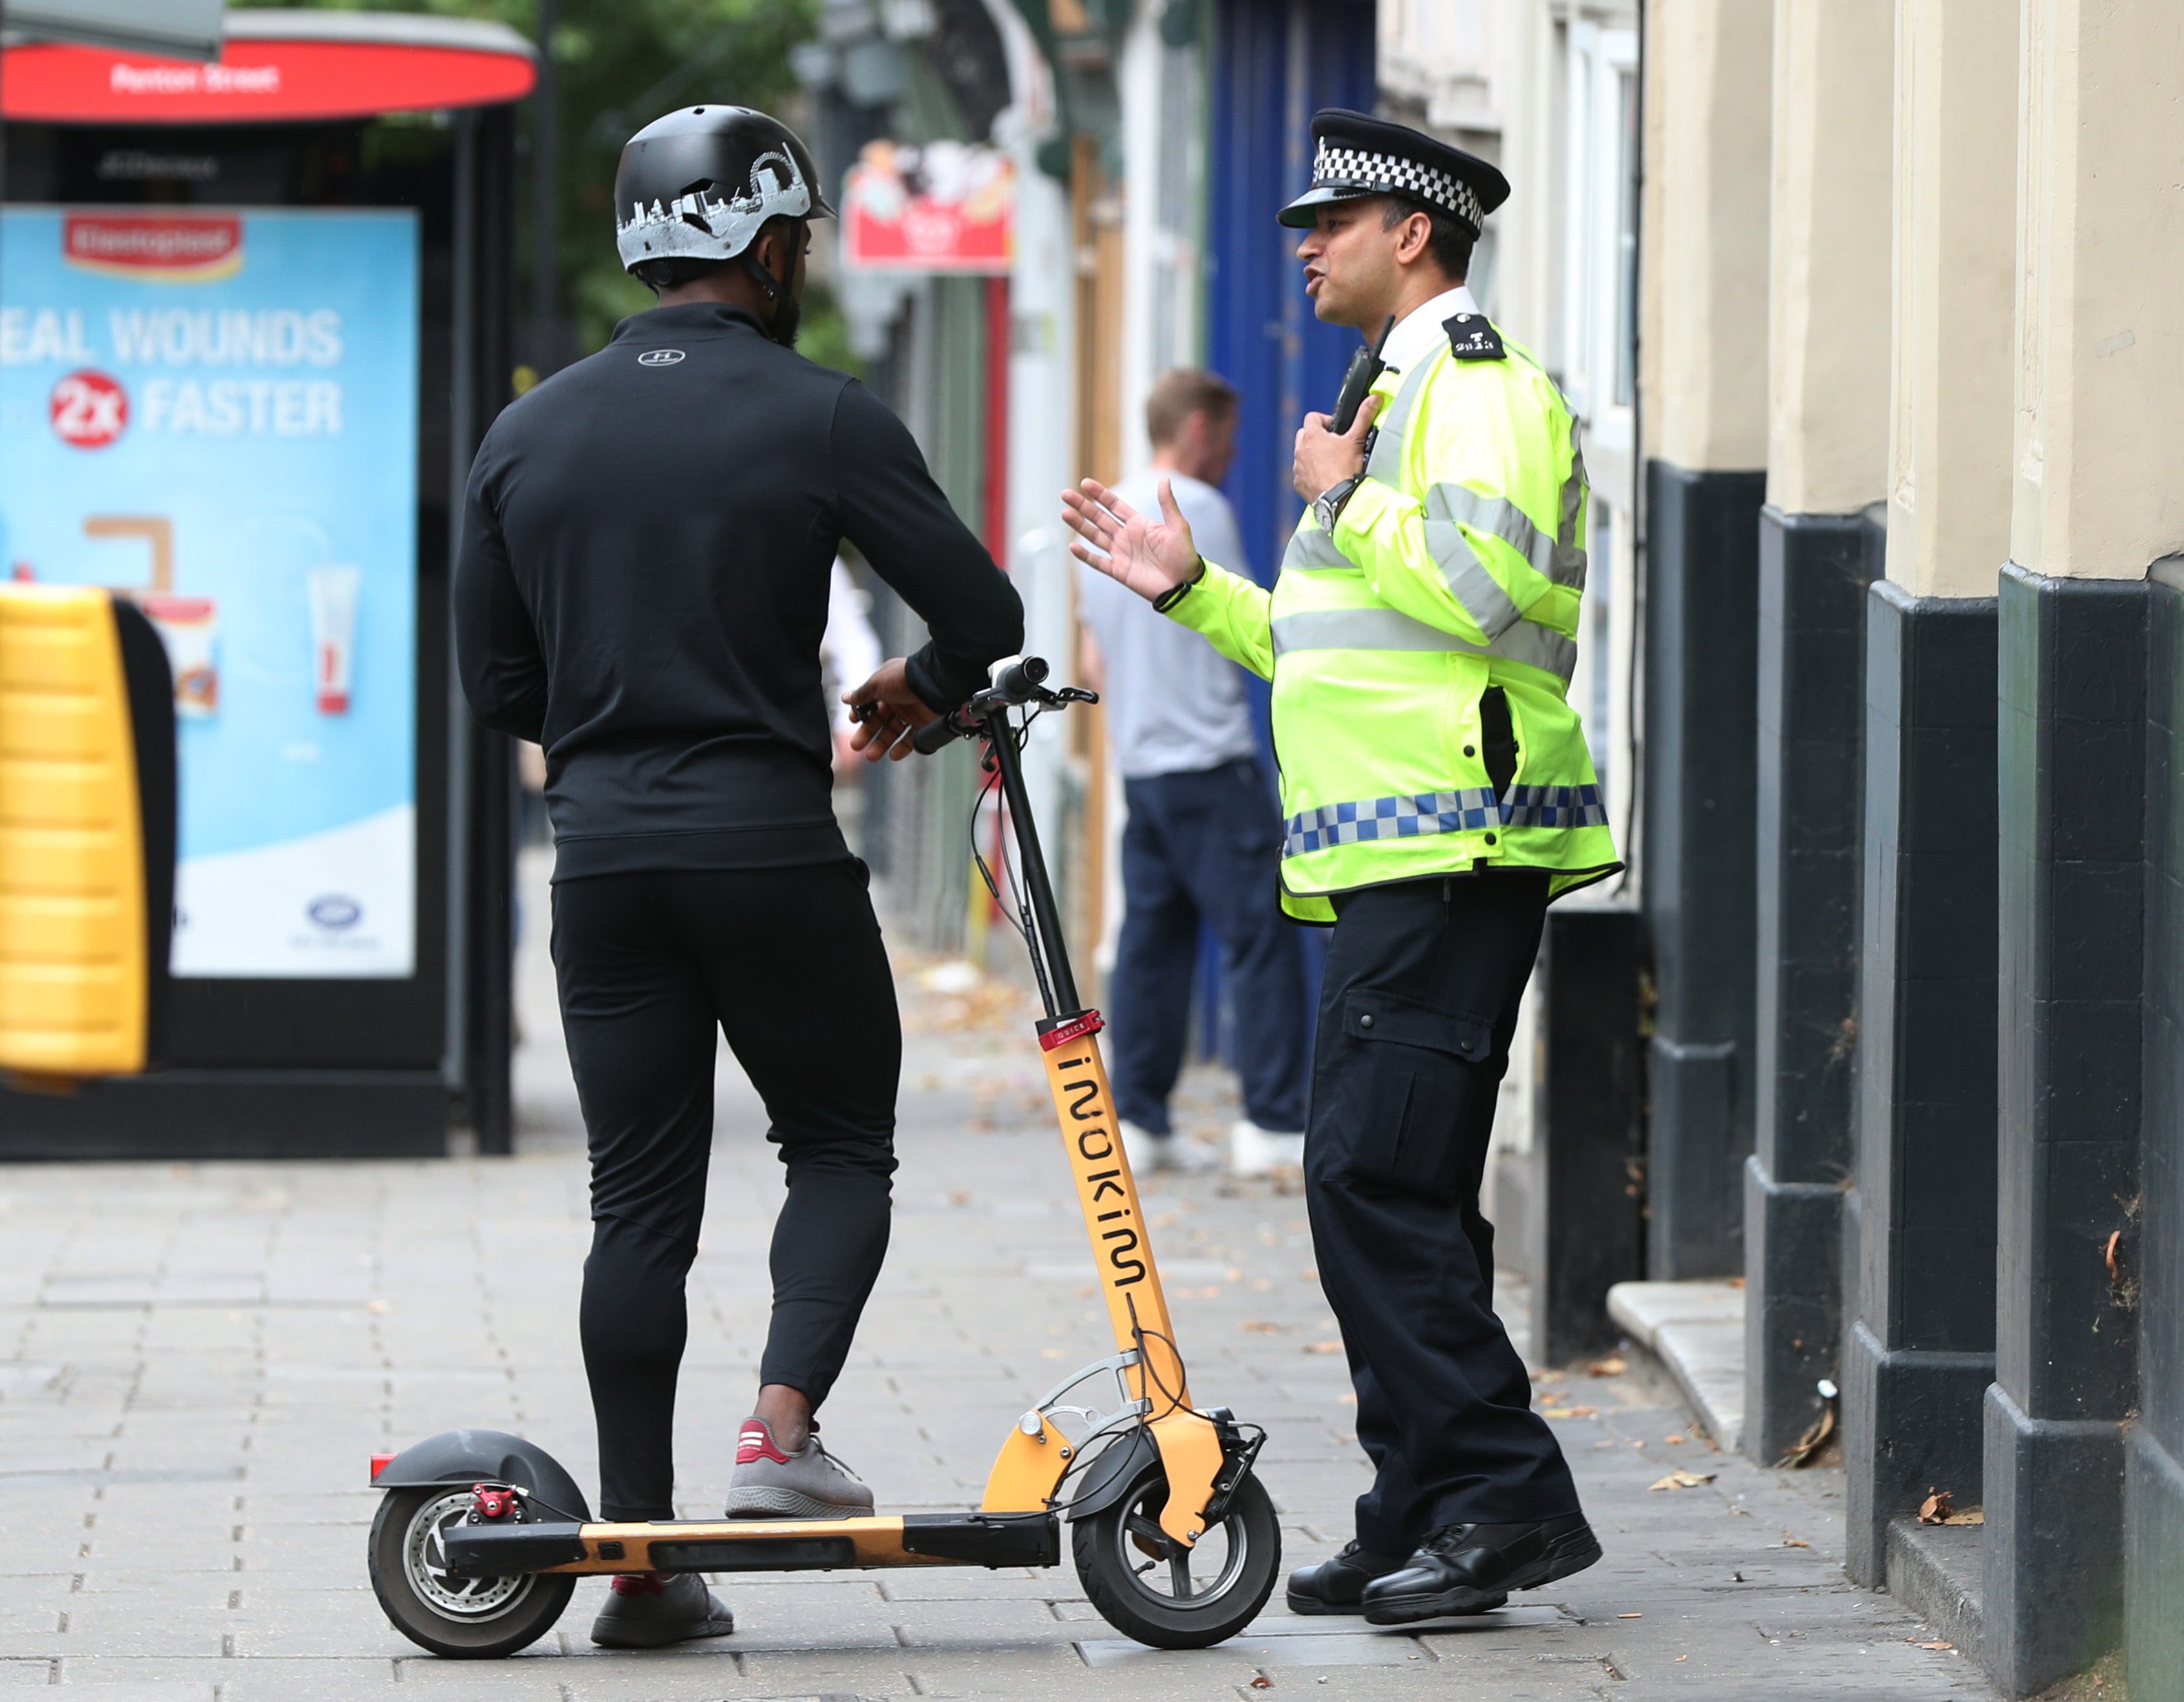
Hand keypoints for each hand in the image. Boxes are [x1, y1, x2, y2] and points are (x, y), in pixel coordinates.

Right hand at [844, 659, 938, 762]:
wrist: (934, 684)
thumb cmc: (904, 679)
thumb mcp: (876, 684)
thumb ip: (861, 694)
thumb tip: (846, 698)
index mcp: (887, 687)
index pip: (870, 703)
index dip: (861, 714)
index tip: (853, 722)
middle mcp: (899, 700)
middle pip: (879, 721)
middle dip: (867, 734)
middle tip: (856, 746)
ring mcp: (912, 712)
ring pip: (893, 732)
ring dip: (881, 744)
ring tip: (871, 755)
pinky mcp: (924, 724)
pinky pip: (911, 739)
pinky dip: (902, 748)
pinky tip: (892, 754)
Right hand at [1061, 477, 1198, 603]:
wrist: (1184, 585)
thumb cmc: (1184, 556)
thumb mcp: (1178, 527)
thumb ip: (1167, 504)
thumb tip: (1165, 478)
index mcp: (1138, 524)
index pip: (1114, 505)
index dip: (1099, 495)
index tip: (1085, 484)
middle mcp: (1126, 537)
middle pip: (1099, 518)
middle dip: (1082, 506)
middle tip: (1066, 494)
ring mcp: (1121, 554)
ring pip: (1095, 537)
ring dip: (1080, 526)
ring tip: (1065, 513)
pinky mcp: (1119, 571)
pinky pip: (1098, 562)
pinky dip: (1086, 555)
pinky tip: (1073, 546)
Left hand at [1292, 393, 1380, 502]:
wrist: (1339, 499)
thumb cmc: (1346, 470)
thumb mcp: (1357, 440)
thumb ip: (1364, 416)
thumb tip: (1374, 399)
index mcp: (1312, 436)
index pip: (1312, 417)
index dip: (1325, 420)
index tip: (1336, 429)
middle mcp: (1300, 450)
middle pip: (1304, 435)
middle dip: (1317, 437)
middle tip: (1333, 445)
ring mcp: (1297, 468)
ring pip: (1302, 454)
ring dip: (1312, 455)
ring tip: (1330, 462)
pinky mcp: (1298, 483)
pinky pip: (1302, 473)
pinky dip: (1310, 473)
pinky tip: (1325, 477)